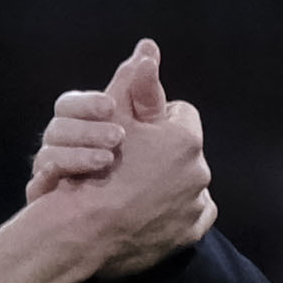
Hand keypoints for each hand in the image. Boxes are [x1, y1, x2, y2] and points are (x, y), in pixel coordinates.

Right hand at [27, 39, 215, 275]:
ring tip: (132, 189)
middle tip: (126, 163)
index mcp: (185, 139)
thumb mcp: (111, 117)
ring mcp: (195, 206)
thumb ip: (135, 83)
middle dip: (159, 153)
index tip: (130, 134)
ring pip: (184, 183)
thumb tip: (148, 48)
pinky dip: (170, 213)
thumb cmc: (95, 167)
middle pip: (180, 151)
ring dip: (165, 183)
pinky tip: (145, 211)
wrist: (83, 231)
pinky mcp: (189, 234)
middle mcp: (199, 171)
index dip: (151, 121)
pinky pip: (187, 216)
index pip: (177, 114)